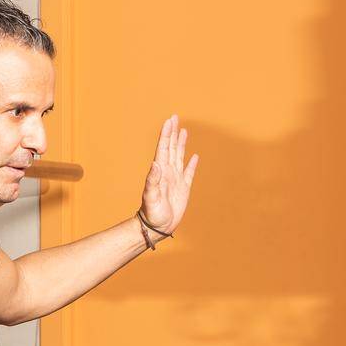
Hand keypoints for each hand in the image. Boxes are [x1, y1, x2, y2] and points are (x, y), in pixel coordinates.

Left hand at [141, 114, 198, 235]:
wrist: (156, 227)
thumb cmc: (152, 214)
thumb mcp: (151, 197)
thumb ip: (152, 181)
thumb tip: (156, 164)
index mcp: (161, 172)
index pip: (164, 148)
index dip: (167, 134)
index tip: (169, 120)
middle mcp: (168, 172)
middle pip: (172, 148)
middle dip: (173, 133)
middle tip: (175, 117)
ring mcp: (176, 180)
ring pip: (179, 156)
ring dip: (181, 143)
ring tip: (183, 131)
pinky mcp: (183, 189)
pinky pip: (189, 173)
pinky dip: (192, 164)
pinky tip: (194, 156)